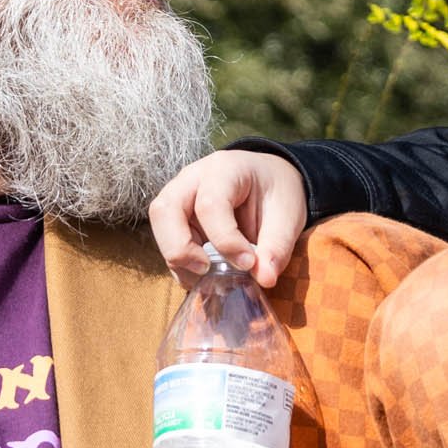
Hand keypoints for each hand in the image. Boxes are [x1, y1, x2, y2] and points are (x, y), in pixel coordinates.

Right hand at [148, 151, 307, 289]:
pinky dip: (180, 263)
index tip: (247, 263)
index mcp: (225, 169)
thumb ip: (276, 247)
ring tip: (207, 276)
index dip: (225, 240)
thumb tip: (265, 278)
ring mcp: (180, 195)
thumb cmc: (276, 192)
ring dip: (178, 258)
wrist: (268, 180)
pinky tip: (204, 273)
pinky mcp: (176, 216)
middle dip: (180, 248)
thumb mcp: (288, 217)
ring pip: (160, 226)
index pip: (210, 204)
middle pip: (166, 210)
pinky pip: (167, 241)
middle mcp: (193, 178)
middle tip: (206, 270)